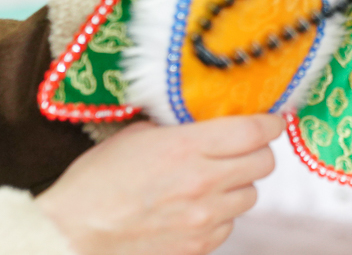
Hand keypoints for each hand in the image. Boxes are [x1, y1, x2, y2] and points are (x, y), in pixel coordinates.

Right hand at [36, 114, 284, 254]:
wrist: (69, 235)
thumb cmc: (96, 181)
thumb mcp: (138, 136)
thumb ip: (182, 127)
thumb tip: (212, 119)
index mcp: (188, 147)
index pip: (255, 131)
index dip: (271, 123)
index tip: (272, 120)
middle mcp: (203, 183)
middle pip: (264, 163)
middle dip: (257, 152)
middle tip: (241, 149)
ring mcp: (203, 219)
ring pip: (251, 196)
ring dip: (238, 186)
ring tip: (210, 182)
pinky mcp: (198, 247)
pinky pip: (229, 225)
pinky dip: (220, 216)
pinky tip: (195, 209)